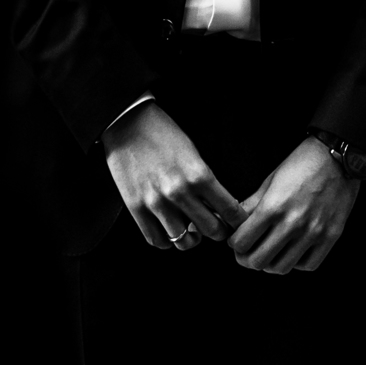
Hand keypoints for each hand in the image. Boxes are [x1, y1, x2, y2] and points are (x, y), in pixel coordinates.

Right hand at [102, 101, 245, 250]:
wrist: (127, 123)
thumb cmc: (163, 134)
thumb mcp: (194, 153)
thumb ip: (206, 181)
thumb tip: (219, 205)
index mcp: (200, 175)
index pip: (231, 210)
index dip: (239, 220)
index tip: (238, 221)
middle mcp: (179, 192)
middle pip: (212, 230)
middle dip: (220, 231)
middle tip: (219, 227)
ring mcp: (156, 203)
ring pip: (184, 241)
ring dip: (193, 239)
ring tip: (193, 231)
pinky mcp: (136, 208)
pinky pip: (157, 240)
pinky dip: (168, 241)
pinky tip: (171, 230)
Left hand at [228, 138, 359, 273]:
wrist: (339, 157)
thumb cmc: (302, 163)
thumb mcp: (271, 180)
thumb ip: (252, 205)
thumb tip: (234, 223)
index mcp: (273, 207)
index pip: (241, 243)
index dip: (235, 243)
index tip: (239, 239)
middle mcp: (292, 223)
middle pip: (258, 262)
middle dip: (248, 258)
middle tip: (250, 251)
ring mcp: (313, 232)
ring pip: (281, 268)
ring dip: (272, 263)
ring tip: (273, 252)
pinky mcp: (331, 236)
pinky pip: (308, 265)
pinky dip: (297, 263)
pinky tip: (295, 251)